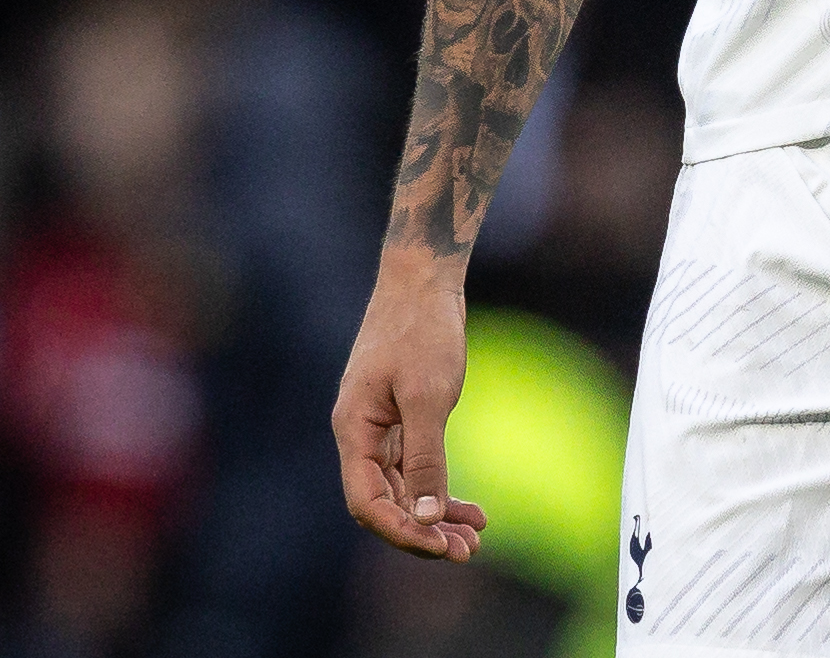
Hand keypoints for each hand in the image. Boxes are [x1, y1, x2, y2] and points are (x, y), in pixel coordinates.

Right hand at [331, 261, 492, 559]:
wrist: (423, 278)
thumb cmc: (421, 329)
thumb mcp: (428, 395)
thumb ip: (426, 458)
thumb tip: (426, 516)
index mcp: (354, 431)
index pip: (368, 502)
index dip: (402, 531)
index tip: (442, 546)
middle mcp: (361, 435)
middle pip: (386, 502)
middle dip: (423, 531)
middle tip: (467, 552)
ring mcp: (380, 427)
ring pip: (404, 489)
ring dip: (436, 516)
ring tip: (475, 538)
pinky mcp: (401, 417)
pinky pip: (416, 467)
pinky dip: (441, 489)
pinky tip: (471, 508)